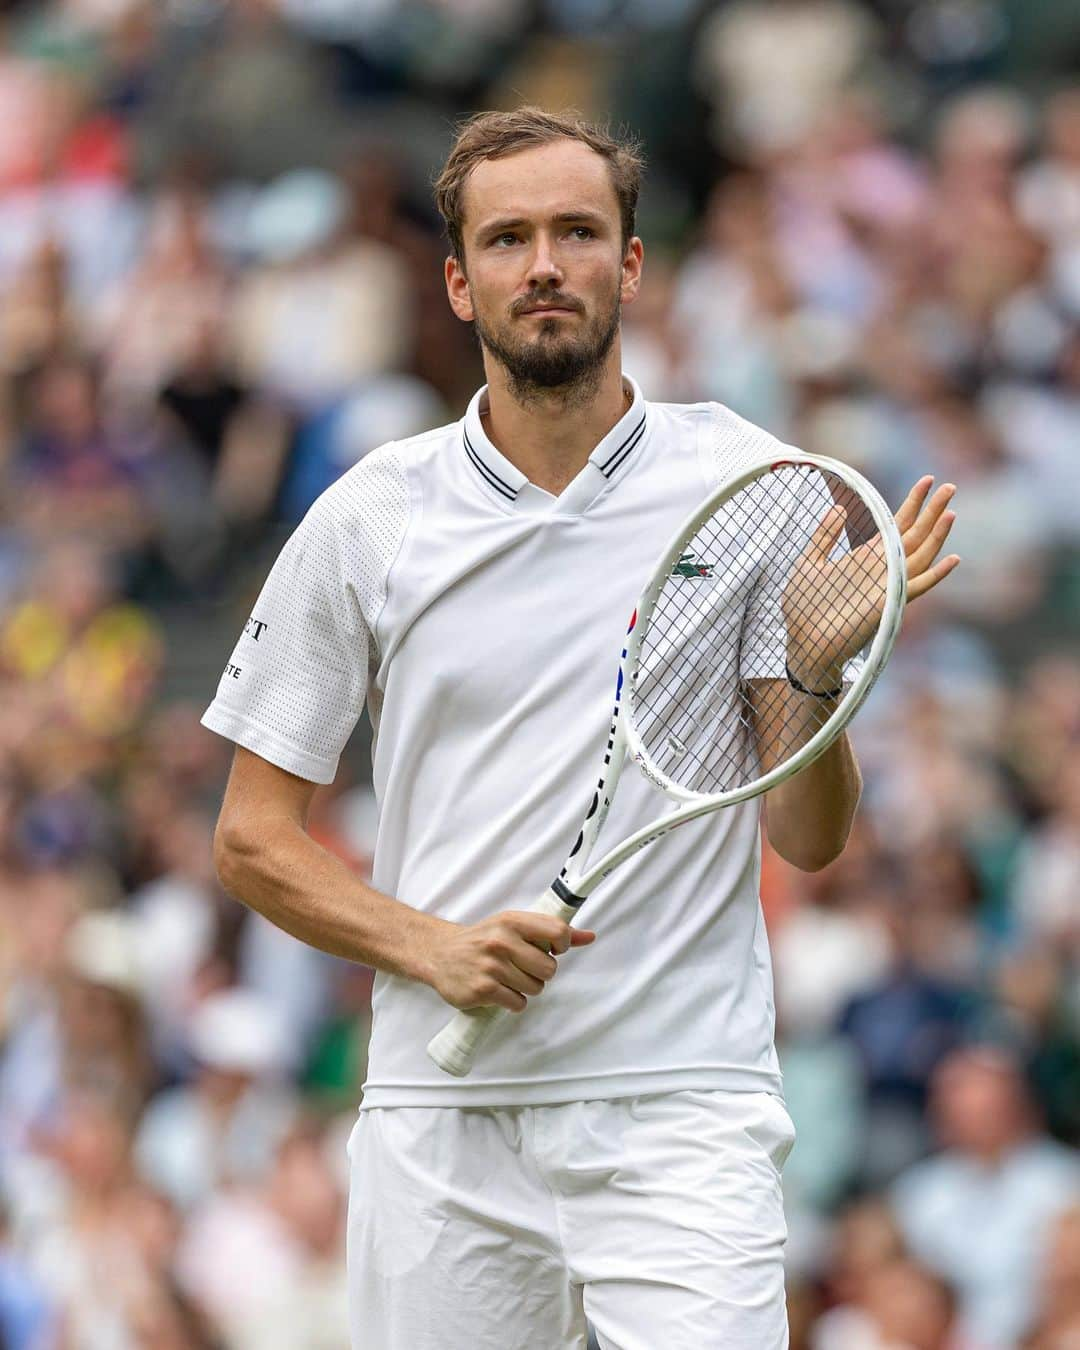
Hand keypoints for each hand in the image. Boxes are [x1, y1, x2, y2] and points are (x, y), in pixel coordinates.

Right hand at [425, 911, 595, 1012]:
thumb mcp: (512, 926)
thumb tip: (589, 936)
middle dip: (540, 973)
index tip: (551, 949)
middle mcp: (502, 941)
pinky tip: (499, 990)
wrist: (439, 954)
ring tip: (507, 978)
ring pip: (535, 989)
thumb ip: (550, 931)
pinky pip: (518, 1003)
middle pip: (549, 969)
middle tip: (523, 967)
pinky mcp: (483, 990)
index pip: (557, 932)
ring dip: (526, 988)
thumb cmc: (483, 940)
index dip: (562, 945)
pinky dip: (512, 1001)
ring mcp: (492, 967)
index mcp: (512, 921)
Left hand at [784, 476, 959, 689]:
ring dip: (937, 534)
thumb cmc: (804, 609)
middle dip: (931, 511)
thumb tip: (840, 507)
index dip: (912, 503)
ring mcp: (888, 586)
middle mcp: (883, 570)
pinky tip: (953, 558)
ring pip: (920, 555)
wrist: (803, 643)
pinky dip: (936, 574)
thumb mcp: (809, 563)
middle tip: (950, 486)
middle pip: (915, 535)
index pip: (896, 524)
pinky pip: (917, 587)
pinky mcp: (888, 604)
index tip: (927, 480)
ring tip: (950, 511)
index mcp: (867, 558)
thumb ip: (825, 536)